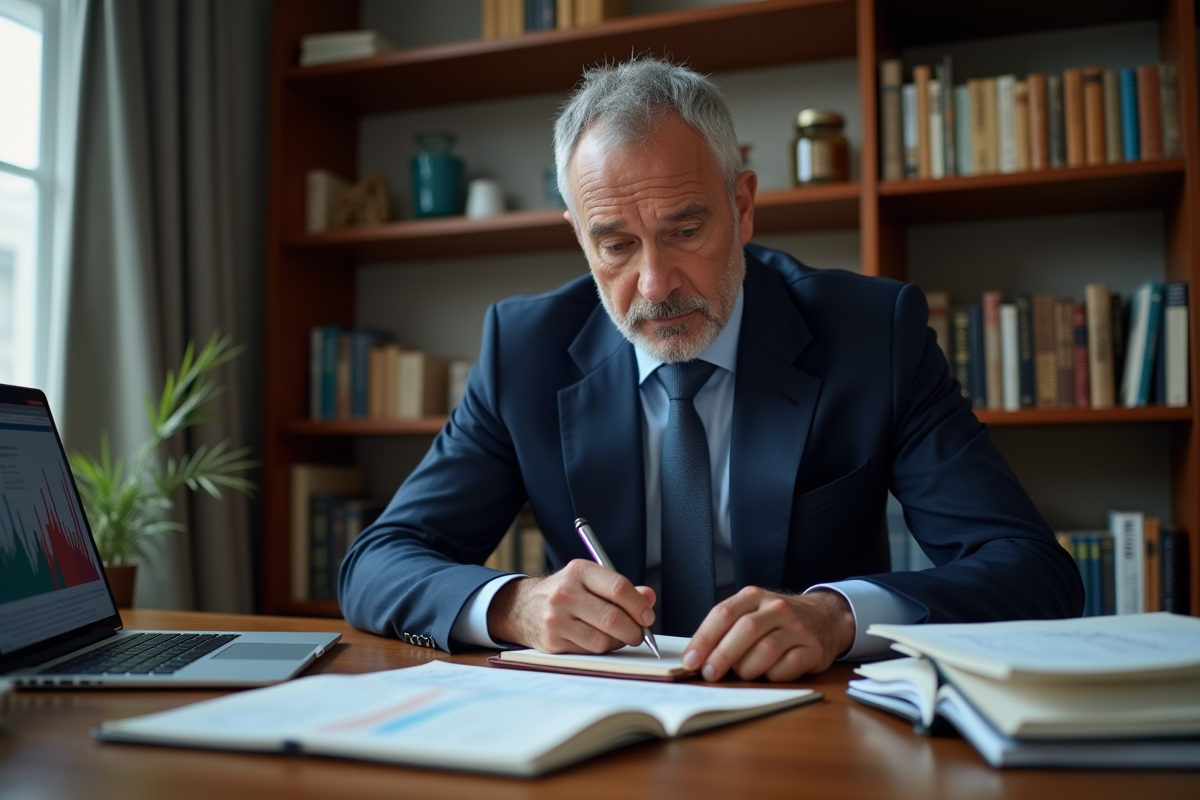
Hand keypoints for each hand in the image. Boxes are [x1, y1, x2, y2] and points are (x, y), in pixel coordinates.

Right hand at [486, 559, 655, 653]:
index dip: (638, 605)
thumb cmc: (565, 593)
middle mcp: (565, 593)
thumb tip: (648, 598)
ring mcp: (557, 618)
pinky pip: (590, 651)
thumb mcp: (589, 581)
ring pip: (603, 640)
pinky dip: (602, 649)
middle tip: (639, 633)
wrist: (523, 607)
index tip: (647, 616)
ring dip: (618, 642)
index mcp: (579, 571)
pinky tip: (599, 640)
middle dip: (634, 630)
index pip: (618, 588)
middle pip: (613, 618)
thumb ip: (621, 589)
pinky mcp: (553, 641)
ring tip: (618, 637)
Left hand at [681, 587, 854, 681]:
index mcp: (753, 597)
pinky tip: (769, 674)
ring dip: (747, 667)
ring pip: (766, 649)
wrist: (825, 617)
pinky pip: (789, 666)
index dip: (704, 639)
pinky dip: (774, 675)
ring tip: (742, 674)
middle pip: (745, 630)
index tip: (691, 660)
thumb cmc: (777, 620)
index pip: (723, 614)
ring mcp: (797, 628)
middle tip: (710, 674)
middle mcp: (776, 608)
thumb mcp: (751, 612)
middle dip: (722, 655)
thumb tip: (697, 658)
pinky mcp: (813, 649)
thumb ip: (726, 630)